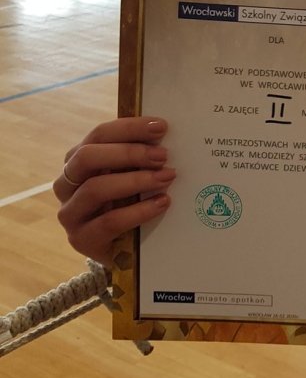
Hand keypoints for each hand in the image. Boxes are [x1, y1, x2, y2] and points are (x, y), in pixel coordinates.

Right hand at [54, 116, 173, 265]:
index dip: (129, 128)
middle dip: (128, 152)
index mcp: (78, 160)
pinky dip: (139, 211)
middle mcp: (66, 184)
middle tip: (162, 155)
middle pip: (87, 157)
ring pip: (95, 189)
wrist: (123, 251)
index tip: (161, 127)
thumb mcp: (130, 176)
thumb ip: (138, 158)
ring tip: (166, 177)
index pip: (98, 135)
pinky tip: (161, 203)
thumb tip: (164, 137)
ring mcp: (70, 213)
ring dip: (135, 180)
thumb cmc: (128, 204)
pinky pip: (109, 221)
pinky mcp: (81, 239)